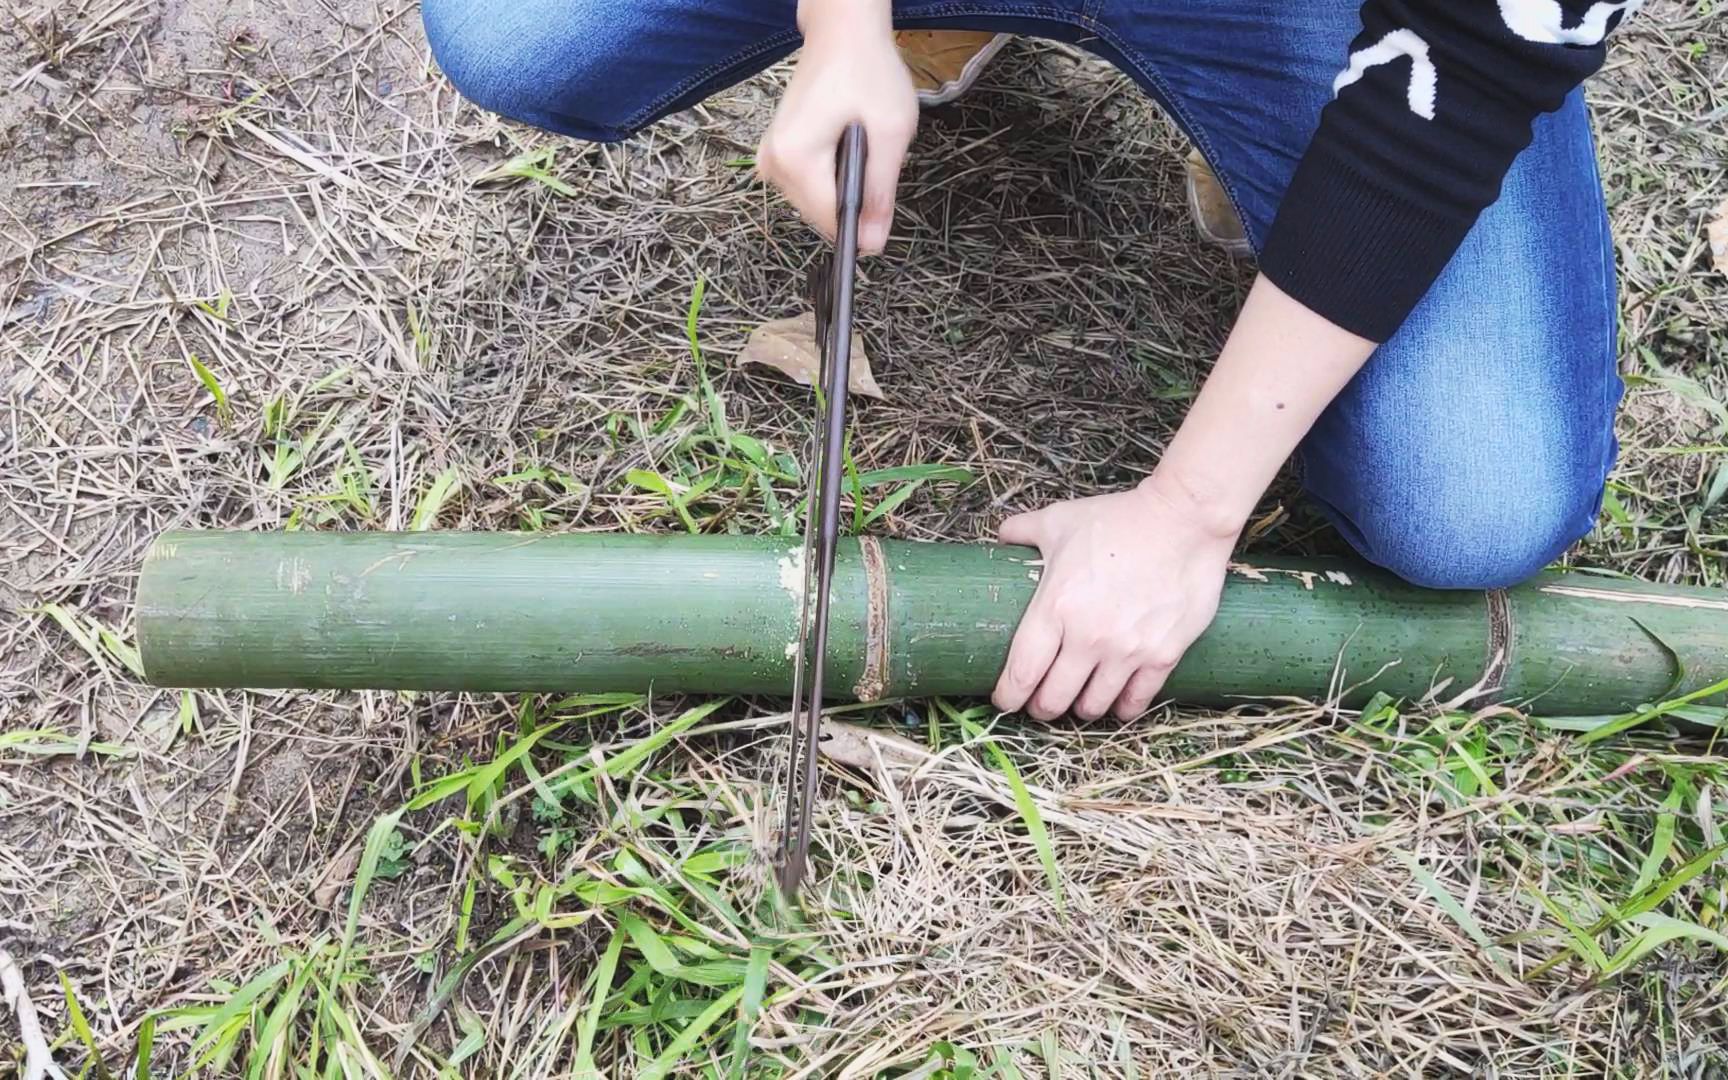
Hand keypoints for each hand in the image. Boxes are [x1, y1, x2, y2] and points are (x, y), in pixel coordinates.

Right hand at [756, 0, 915, 253]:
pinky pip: (809, 187)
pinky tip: (844, 144)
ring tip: (859, 144)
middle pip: (821, 215)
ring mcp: (770, 159)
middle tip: (873, 155)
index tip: (885, 208)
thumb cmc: (867, 70)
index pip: (830, 222)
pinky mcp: (776, 155)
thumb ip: (880, 192)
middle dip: (854, 200)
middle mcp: (773, 163)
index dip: (863, 225)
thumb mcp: (889, 132)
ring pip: (816, 204)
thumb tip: (872, 244)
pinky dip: (832, 176)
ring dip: (843, 187)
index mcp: (795, 158)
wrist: (841, 33)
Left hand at [991, 476, 1240, 720]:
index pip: (1021, 673)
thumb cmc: (1119, 520)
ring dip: (1081, 709)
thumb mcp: (1060, 521)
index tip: (1005, 700)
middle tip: (1040, 704)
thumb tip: (1002, 535)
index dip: (1008, 696)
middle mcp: (1088, 638)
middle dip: (1042, 707)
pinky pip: (1136, 700)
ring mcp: (1127, 650)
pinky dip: (1122, 708)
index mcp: (1055, 608)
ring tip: (1078, 701)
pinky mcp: (1163, 655)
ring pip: (1093, 706)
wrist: (1184, 521)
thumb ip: (1023, 530)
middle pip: (1054, 699)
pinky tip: (1116, 703)